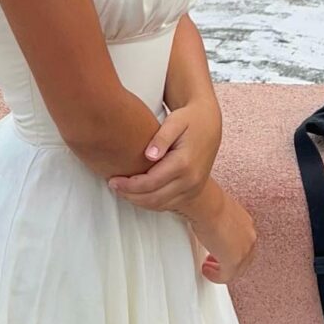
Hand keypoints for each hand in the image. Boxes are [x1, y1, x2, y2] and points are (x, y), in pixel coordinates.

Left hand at [106, 99, 219, 213]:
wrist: (210, 124)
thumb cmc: (189, 119)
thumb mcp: (175, 121)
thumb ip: (162, 137)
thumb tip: (149, 155)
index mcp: (184, 163)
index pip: (151, 182)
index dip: (129, 184)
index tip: (113, 180)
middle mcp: (191, 180)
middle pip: (154, 197)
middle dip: (130, 195)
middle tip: (112, 186)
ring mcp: (193, 188)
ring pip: (160, 204)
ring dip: (138, 201)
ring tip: (121, 190)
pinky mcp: (192, 191)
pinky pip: (168, 205)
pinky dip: (150, 202)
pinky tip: (136, 193)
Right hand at [184, 183, 257, 285]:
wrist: (205, 202)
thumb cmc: (206, 199)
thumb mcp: (217, 209)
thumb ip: (218, 219)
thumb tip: (206, 220)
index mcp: (246, 222)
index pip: (243, 242)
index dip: (231, 249)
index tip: (219, 250)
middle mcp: (249, 237)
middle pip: (243, 258)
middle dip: (227, 262)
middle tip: (213, 262)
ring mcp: (244, 250)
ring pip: (236, 269)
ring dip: (222, 270)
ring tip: (209, 268)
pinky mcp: (233, 262)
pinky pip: (226, 276)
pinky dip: (216, 276)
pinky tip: (207, 271)